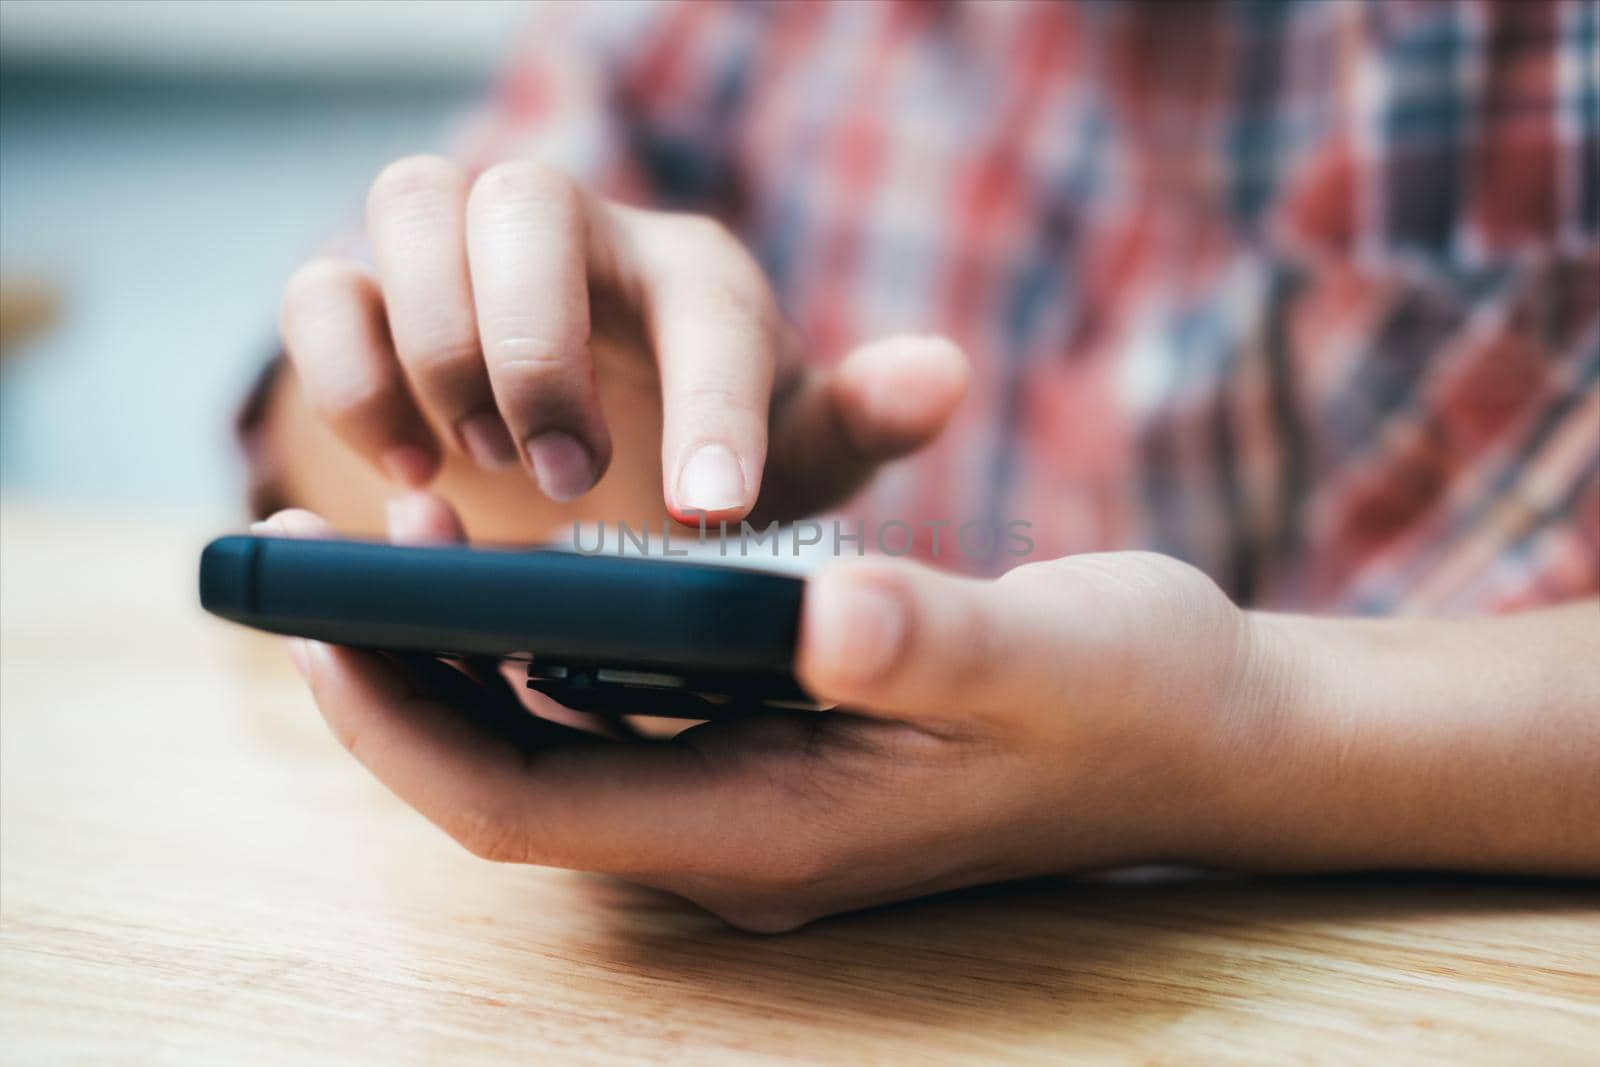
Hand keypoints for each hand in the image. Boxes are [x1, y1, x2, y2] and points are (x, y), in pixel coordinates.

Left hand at [259, 494, 1268, 931]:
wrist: (1208, 732)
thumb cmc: (1134, 697)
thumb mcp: (1046, 653)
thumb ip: (931, 639)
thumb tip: (822, 609)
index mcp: (779, 828)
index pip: (529, 808)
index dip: (404, 724)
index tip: (326, 615)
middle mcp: (743, 834)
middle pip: (513, 785)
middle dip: (406, 683)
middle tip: (345, 548)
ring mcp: (758, 799)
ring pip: (556, 750)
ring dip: (469, 660)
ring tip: (415, 538)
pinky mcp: (779, 752)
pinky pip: (619, 715)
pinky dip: (552, 647)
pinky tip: (542, 562)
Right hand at [277, 157, 967, 525]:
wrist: (607, 452)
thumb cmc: (709, 451)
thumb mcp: (794, 457)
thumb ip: (858, 420)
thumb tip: (943, 373)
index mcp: (695, 277)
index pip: (707, 305)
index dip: (708, 404)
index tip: (706, 512)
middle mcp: (578, 235)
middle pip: (526, 201)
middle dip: (535, 349)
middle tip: (565, 479)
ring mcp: (467, 255)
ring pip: (413, 202)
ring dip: (433, 344)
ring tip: (477, 465)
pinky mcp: (375, 300)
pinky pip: (323, 288)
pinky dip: (348, 373)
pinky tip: (408, 473)